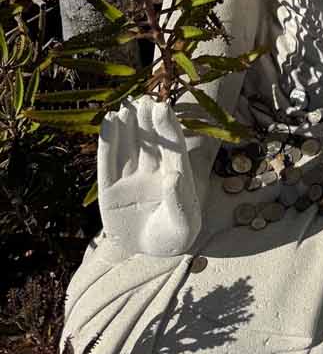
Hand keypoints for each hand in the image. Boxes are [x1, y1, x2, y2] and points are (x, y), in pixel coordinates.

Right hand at [98, 97, 201, 257]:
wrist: (152, 253)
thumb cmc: (175, 236)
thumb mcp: (183, 224)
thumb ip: (179, 201)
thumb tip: (174, 176)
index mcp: (175, 174)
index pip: (172, 147)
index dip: (167, 127)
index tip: (162, 108)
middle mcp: (154, 172)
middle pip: (151, 142)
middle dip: (148, 122)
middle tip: (144, 100)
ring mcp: (131, 180)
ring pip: (130, 147)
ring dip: (128, 127)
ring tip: (125, 106)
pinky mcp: (111, 191)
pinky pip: (108, 164)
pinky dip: (108, 143)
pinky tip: (109, 123)